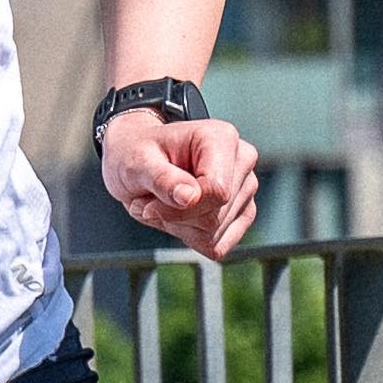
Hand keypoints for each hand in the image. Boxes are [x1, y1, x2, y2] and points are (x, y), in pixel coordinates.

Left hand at [99, 102, 258, 263]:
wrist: (139, 162)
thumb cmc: (137, 154)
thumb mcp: (136, 163)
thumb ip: (162, 179)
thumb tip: (190, 197)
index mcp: (220, 138)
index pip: (217, 191)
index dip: (180, 209)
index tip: (149, 205)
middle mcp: (241, 160)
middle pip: (215, 216)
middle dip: (175, 217)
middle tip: (150, 200)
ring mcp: (246, 188)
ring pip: (215, 232)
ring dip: (179, 227)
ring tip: (162, 203)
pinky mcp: (242, 213)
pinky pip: (217, 244)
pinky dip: (190, 237)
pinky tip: (177, 215)